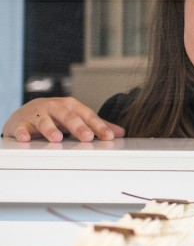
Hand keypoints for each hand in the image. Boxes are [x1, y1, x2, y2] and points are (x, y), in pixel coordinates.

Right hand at [1, 97, 124, 142]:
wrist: (25, 113)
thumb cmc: (55, 116)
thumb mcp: (76, 117)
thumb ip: (97, 125)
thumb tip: (120, 133)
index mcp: (71, 106)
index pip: (88, 116)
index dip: (99, 126)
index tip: (109, 137)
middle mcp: (55, 107)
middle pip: (68, 117)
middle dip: (78, 127)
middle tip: (87, 137)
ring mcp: (37, 114)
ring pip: (44, 121)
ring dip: (50, 129)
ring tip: (57, 139)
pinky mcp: (20, 122)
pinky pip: (21, 127)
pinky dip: (22, 132)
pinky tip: (25, 138)